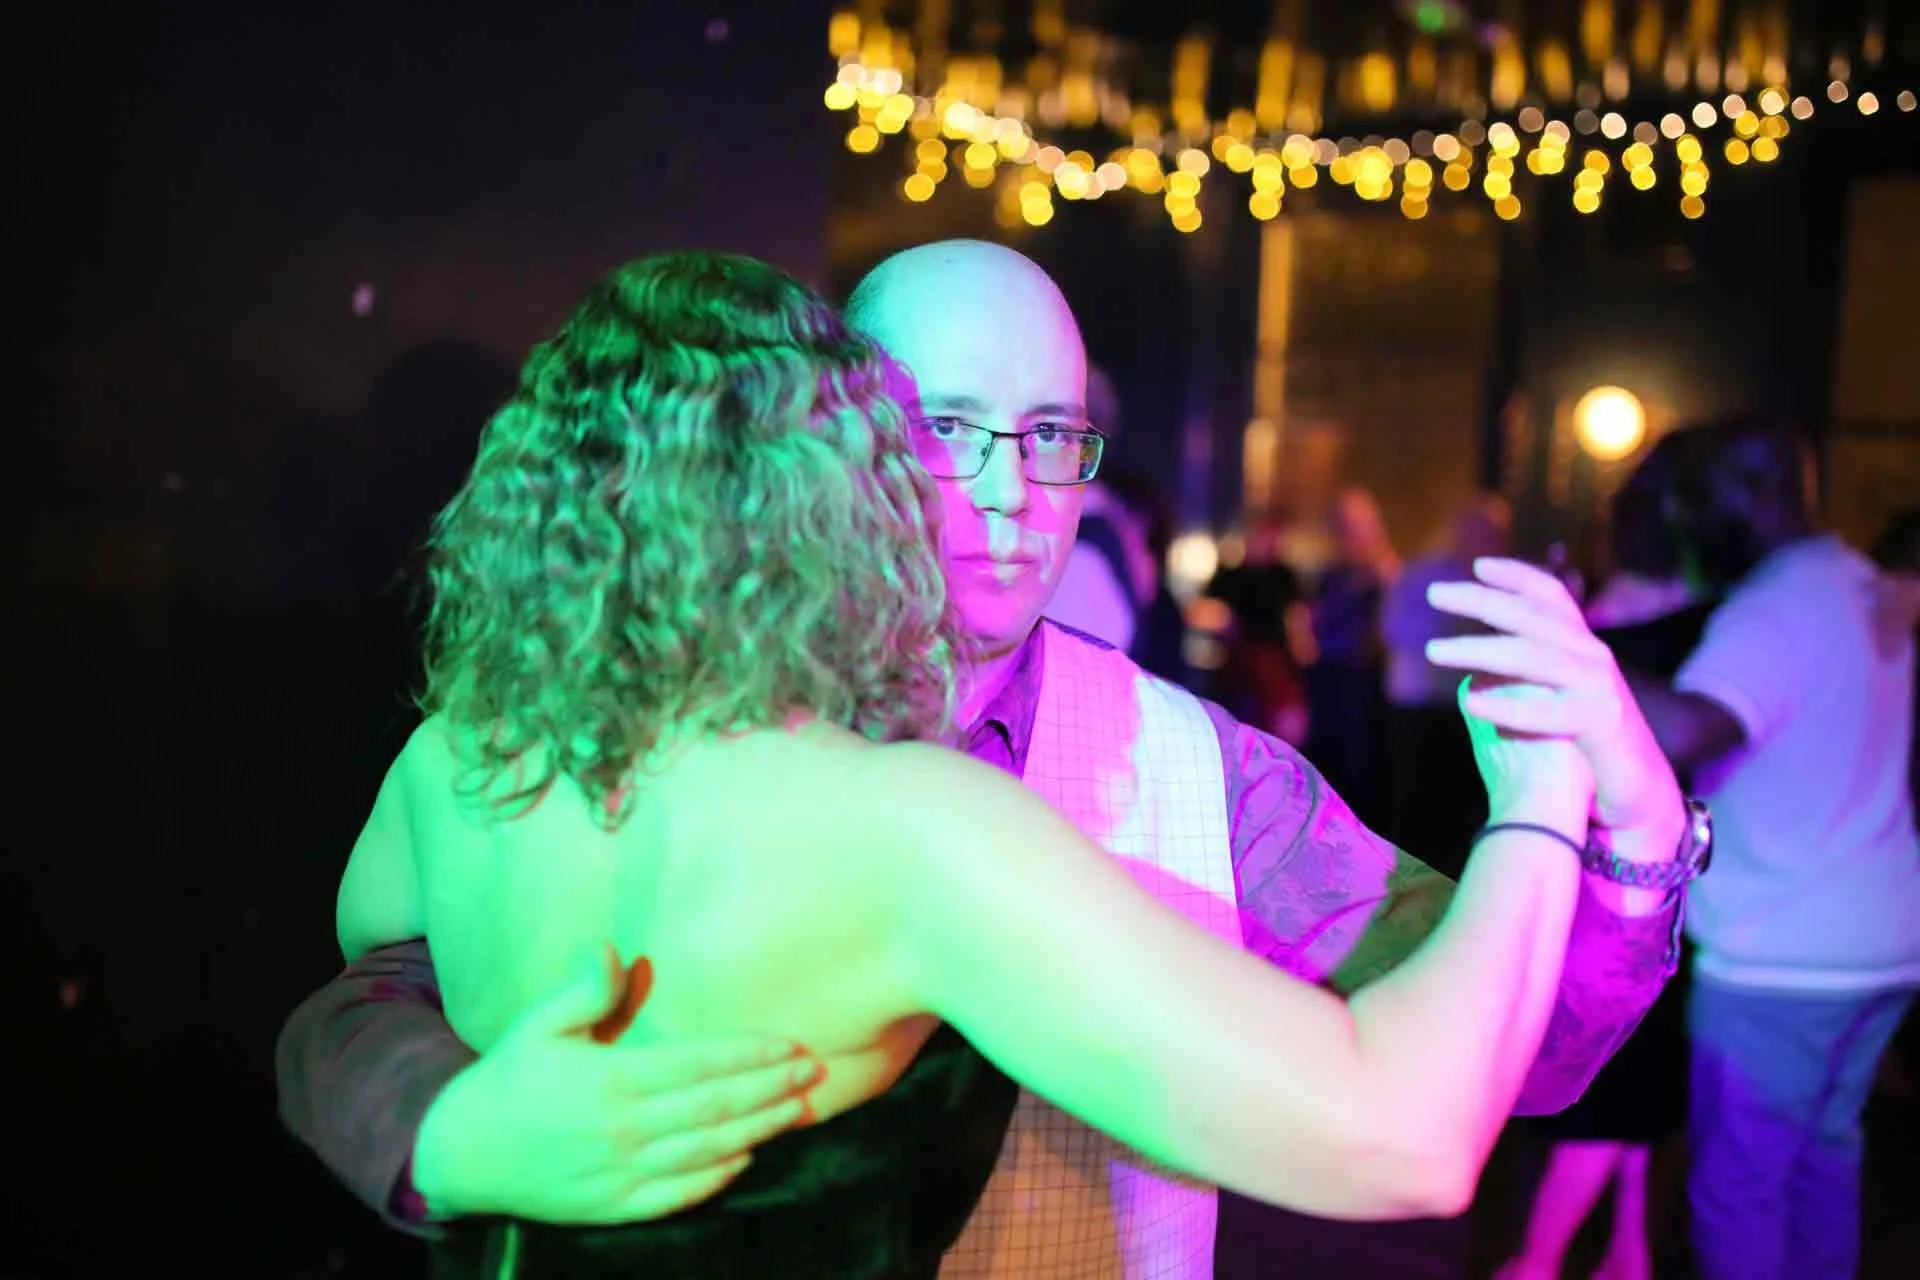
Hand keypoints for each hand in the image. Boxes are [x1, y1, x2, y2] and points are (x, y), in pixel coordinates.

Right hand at [413, 944, 819, 1224]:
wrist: (463, 1154)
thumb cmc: (507, 1080)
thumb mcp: (538, 1025)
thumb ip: (582, 990)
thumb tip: (612, 949)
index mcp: (610, 1079)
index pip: (698, 1063)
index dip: (749, 1054)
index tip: (789, 1044)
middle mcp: (623, 1128)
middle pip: (715, 1107)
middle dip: (770, 1088)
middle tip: (813, 1072)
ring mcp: (621, 1172)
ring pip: (707, 1151)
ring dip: (758, 1129)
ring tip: (797, 1110)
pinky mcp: (614, 1206)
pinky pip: (677, 1195)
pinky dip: (716, 1178)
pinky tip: (745, 1158)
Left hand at [1425, 557, 1683, 857]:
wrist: (1638, 792)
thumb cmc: (1587, 744)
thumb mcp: (1557, 697)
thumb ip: (1528, 676)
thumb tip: (1474, 670)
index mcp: (1582, 646)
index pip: (1552, 597)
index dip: (1518, 575)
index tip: (1478, 566)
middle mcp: (1593, 657)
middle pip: (1533, 617)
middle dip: (1482, 600)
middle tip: (1434, 593)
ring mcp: (1599, 688)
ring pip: (1534, 657)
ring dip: (1479, 649)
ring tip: (1433, 651)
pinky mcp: (1601, 725)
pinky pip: (1549, 712)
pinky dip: (1509, 707)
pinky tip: (1469, 704)